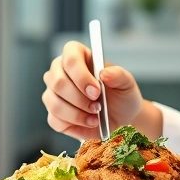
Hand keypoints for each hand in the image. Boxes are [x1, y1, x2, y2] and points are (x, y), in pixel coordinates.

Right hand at [42, 41, 161, 140]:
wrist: (121, 116)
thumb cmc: (121, 94)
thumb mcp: (126, 82)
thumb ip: (117, 74)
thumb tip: (103, 74)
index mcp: (77, 55)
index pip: (70, 58)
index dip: (81, 76)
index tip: (96, 91)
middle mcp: (60, 71)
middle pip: (58, 82)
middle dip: (80, 99)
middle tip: (98, 106)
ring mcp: (53, 92)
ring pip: (55, 103)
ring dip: (78, 113)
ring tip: (96, 115)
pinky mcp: (53, 114)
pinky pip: (55, 120)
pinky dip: (75, 123)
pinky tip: (89, 122)